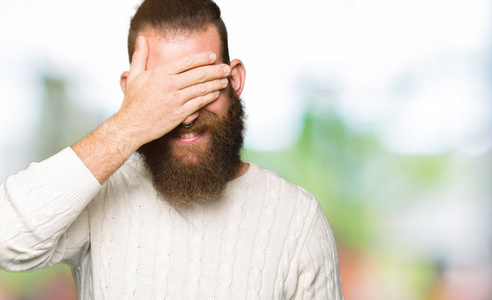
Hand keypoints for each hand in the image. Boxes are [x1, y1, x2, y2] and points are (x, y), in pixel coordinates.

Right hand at [116, 35, 230, 147]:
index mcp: (160, 73)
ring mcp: (176, 100)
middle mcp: (170, 85)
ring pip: (202, 88)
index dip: (203, 58)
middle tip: (226, 68)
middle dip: (216, 70)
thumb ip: (140, 55)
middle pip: (199, 74)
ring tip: (225, 80)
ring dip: (216, 84)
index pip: (187, 61)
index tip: (213, 56)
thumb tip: (142, 38)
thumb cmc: (133, 101)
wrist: (131, 126)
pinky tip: (216, 94)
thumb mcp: (134, 75)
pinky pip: (199, 103)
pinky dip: (210, 98)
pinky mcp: (180, 114)